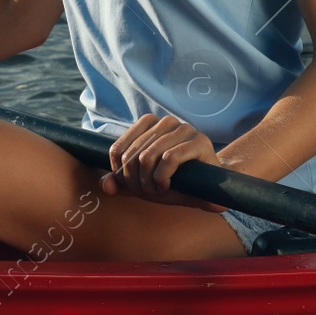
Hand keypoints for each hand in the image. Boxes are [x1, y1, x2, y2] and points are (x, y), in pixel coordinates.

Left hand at [100, 114, 225, 211]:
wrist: (210, 185)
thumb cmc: (174, 181)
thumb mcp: (143, 183)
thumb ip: (122, 184)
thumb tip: (105, 185)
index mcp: (148, 123)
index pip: (118, 149)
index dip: (120, 174)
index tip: (133, 187)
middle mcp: (165, 121)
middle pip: (132, 155)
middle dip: (135, 181)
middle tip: (148, 193)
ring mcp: (183, 128)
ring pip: (147, 156)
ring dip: (148, 182)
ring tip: (158, 191)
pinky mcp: (199, 141)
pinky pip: (169, 158)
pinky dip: (162, 177)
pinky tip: (166, 186)